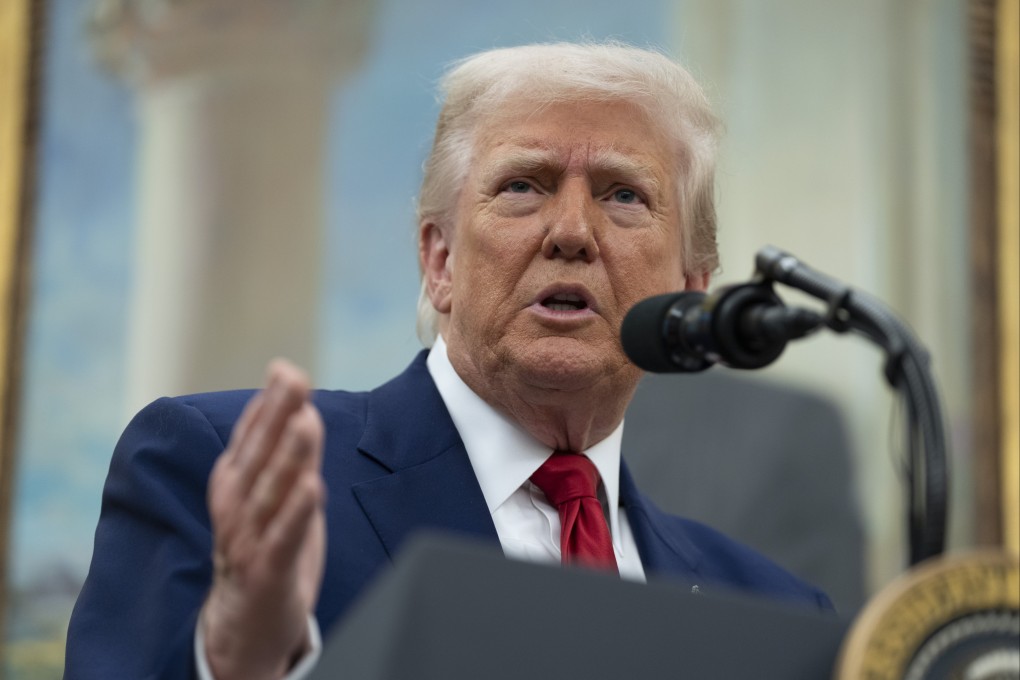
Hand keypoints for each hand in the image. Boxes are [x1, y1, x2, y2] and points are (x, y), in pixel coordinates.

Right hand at [200, 360, 326, 679]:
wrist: (242, 624)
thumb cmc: (262, 547)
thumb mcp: (270, 494)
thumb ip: (284, 453)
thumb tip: (298, 403)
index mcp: (234, 482)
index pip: (251, 434)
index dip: (269, 402)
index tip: (285, 368)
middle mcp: (236, 505)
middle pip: (259, 453)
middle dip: (277, 414)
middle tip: (295, 378)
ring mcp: (249, 538)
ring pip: (272, 490)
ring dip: (289, 454)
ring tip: (306, 420)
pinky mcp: (268, 569)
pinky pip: (284, 537)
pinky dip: (297, 512)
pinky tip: (312, 486)